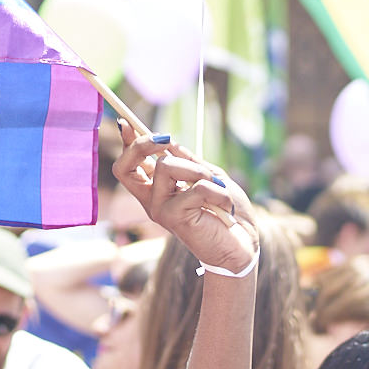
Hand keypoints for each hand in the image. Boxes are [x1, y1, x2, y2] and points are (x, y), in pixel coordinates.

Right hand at [111, 120, 258, 274]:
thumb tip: (168, 142)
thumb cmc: (227, 211)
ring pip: (166, 166)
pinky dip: (218, 191)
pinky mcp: (173, 219)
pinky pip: (195, 188)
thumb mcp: (210, 177)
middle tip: (167, 138)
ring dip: (198, 170)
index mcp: (158, 190)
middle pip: (125, 166)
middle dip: (143, 145)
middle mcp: (152, 201)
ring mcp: (160, 210)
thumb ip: (188, 161)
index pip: (129, 165)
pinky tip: (226, 206)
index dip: (126, 143)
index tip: (126, 122)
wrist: (243, 245)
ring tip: (218, 188)